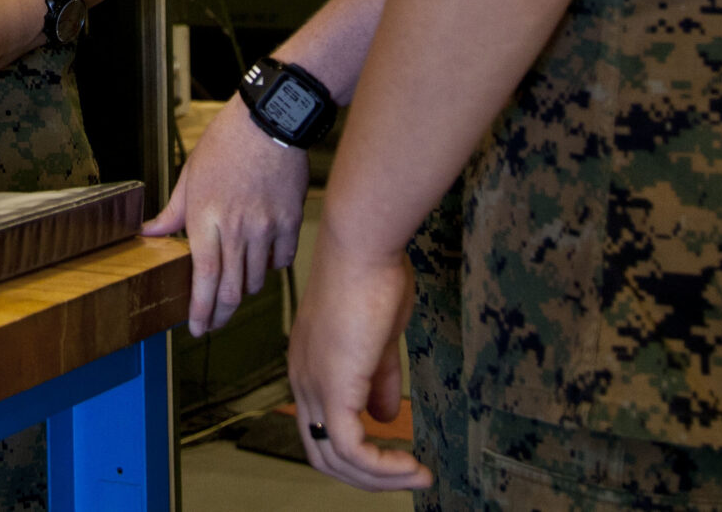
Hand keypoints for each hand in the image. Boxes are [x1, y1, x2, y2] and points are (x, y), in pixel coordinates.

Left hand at [141, 95, 309, 334]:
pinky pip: (281, 260)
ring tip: (236, 284)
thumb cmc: (225, 143)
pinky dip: (271, 266)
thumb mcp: (189, 174)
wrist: (269, 120)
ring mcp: (266, 227)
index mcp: (206, 217)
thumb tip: (148, 233)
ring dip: (244, 289)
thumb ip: (171, 211)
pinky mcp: (290, 221)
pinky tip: (263, 258)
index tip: (196, 327)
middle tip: (215, 324)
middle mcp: (236, 228)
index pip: (204, 277)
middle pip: (232, 289)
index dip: (201, 309)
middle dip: (221, 314)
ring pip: (256, 279)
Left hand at [287, 236, 430, 493]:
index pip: (321, 427)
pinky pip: (351, 449)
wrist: (363, 244)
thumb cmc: (373, 275)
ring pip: (335, 459)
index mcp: (309, 365)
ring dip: (381, 477)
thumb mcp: (378, 336)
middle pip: (322, 452)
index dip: (357, 450)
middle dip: (367, 475)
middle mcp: (302, 379)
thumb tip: (385, 415)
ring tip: (419, 476)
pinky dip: (382, 467)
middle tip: (408, 475)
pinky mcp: (332, 388)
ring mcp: (312, 385)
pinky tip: (412, 465)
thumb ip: (377, 377)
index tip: (397, 455)